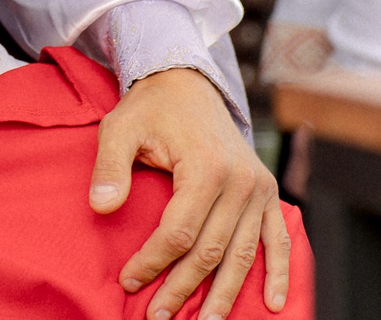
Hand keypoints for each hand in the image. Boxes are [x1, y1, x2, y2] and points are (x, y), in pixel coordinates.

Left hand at [93, 67, 289, 317]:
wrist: (188, 84)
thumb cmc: (151, 108)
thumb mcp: (120, 127)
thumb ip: (109, 167)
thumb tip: (101, 207)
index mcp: (205, 167)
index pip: (179, 232)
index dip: (153, 261)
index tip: (129, 281)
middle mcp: (240, 182)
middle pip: (210, 250)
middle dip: (183, 288)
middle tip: (158, 316)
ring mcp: (259, 189)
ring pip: (242, 254)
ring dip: (224, 294)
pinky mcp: (269, 193)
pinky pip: (278, 239)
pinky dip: (279, 273)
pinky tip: (272, 303)